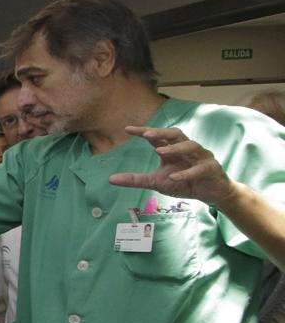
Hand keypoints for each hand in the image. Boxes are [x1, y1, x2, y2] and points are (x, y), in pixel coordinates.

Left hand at [108, 126, 234, 205]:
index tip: (127, 129)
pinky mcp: (211, 168)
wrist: (211, 193)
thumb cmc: (183, 183)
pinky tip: (175, 177)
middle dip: (162, 133)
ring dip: (175, 148)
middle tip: (146, 135)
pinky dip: (187, 172)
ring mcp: (201, 157)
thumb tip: (110, 179)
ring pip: (191, 146)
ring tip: (160, 152)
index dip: (144, 131)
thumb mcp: (156, 182)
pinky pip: (200, 168)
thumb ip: (136, 179)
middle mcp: (187, 149)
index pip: (158, 137)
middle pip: (176, 134)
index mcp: (173, 150)